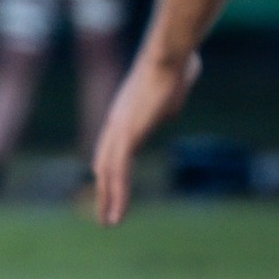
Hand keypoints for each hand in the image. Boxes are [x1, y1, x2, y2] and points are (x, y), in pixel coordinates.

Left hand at [91, 44, 199, 224]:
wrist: (167, 55)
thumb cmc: (175, 66)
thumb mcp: (169, 92)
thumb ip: (164, 104)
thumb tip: (165, 108)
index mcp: (125, 114)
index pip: (110, 148)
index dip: (109, 169)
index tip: (108, 186)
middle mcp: (116, 122)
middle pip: (104, 162)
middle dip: (104, 189)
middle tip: (103, 213)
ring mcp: (119, 128)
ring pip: (108, 171)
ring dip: (108, 198)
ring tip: (109, 222)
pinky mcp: (127, 133)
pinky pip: (118, 170)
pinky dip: (116, 193)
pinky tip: (116, 210)